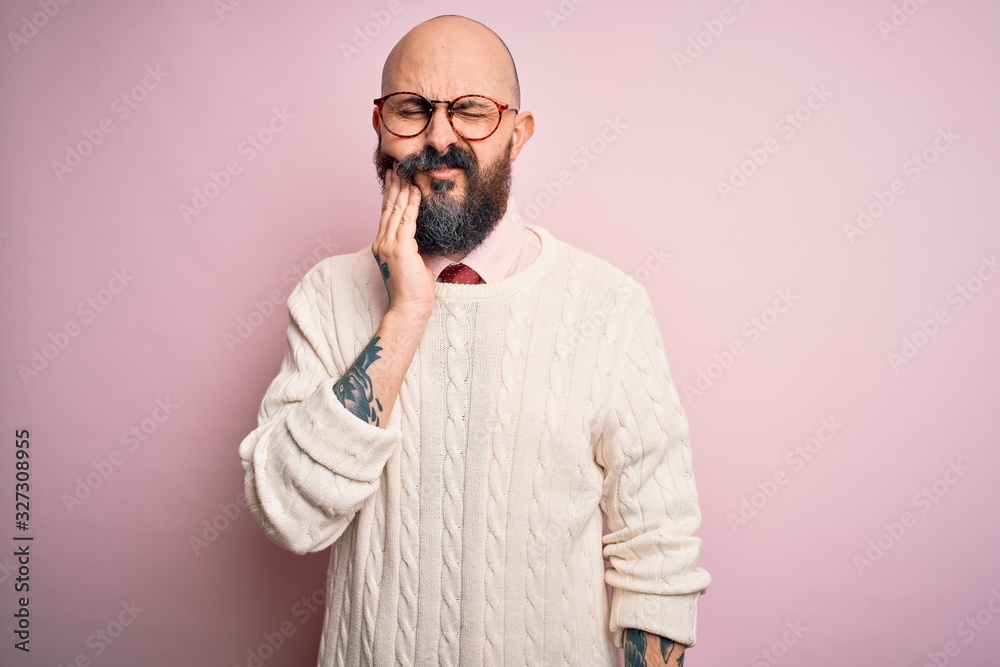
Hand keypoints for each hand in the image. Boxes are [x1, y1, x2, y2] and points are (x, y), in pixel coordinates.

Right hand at [371, 168, 434, 319]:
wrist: (410, 306)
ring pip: (395, 210)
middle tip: (398, 167)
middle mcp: (382, 242)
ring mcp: (388, 245)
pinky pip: (406, 221)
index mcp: (383, 244)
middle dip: (394, 185)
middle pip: (388, 207)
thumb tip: (424, 230)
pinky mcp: (399, 249)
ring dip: (402, 189)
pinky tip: (415, 191)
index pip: (386, 213)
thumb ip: (414, 243)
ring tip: (406, 172)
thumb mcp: (414, 260)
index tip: (394, 178)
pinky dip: (411, 204)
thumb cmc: (414, 287)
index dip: (390, 193)